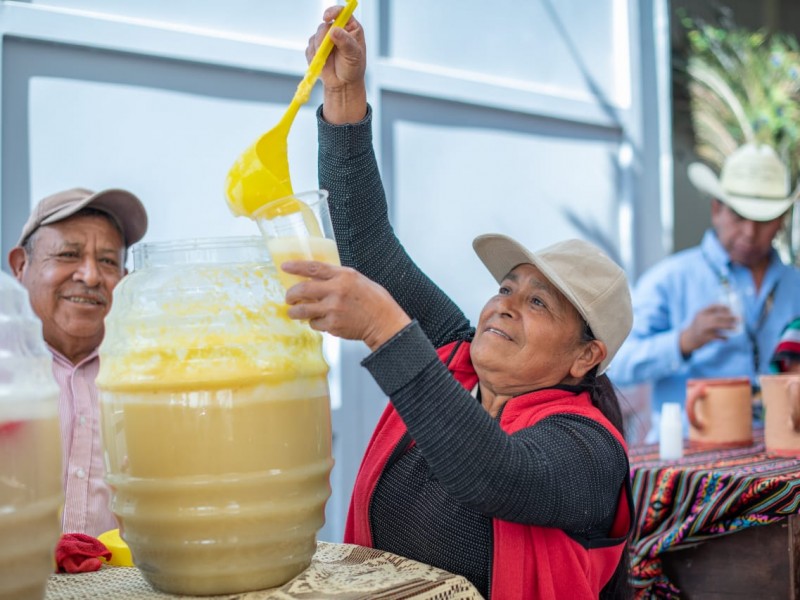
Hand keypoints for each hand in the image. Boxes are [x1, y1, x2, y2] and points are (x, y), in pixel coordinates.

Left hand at [282, 260, 411, 350]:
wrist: (383, 321)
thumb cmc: (372, 299)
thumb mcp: (356, 279)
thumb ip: (336, 277)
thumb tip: (314, 278)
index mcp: (343, 276)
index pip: (313, 268)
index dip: (296, 267)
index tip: (284, 267)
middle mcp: (336, 291)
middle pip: (302, 290)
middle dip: (290, 294)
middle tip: (288, 297)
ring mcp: (333, 309)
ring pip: (303, 310)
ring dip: (295, 312)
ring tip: (294, 312)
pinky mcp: (333, 325)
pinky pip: (314, 324)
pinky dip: (314, 322)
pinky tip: (321, 320)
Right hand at [307, 6, 366, 123]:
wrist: (343, 84)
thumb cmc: (353, 69)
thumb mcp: (354, 55)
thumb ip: (345, 42)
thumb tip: (334, 30)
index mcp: (350, 28)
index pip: (341, 12)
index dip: (333, 12)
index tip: (327, 18)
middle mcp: (337, 30)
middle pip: (324, 25)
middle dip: (323, 38)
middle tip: (326, 49)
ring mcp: (325, 39)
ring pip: (315, 37)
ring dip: (319, 50)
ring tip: (328, 61)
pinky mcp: (315, 48)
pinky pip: (309, 48)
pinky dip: (314, 57)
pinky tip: (322, 63)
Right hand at [679, 303, 739, 356]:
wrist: (688, 339)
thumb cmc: (698, 327)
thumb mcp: (701, 317)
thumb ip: (711, 312)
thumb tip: (729, 309)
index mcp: (701, 313)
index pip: (713, 307)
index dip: (723, 307)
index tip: (731, 309)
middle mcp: (701, 320)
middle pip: (717, 317)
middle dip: (729, 317)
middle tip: (739, 318)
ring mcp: (702, 329)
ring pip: (717, 326)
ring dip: (728, 326)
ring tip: (735, 328)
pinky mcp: (704, 338)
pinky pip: (716, 337)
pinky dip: (723, 337)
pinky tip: (727, 338)